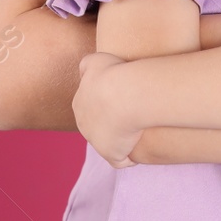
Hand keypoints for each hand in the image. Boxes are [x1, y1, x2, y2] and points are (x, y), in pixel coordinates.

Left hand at [72, 52, 139, 167]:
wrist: (124, 96)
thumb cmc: (113, 74)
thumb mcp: (96, 60)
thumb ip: (87, 65)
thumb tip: (87, 71)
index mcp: (80, 104)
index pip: (92, 108)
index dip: (108, 105)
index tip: (124, 98)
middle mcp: (84, 126)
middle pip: (99, 127)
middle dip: (113, 124)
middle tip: (133, 114)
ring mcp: (97, 143)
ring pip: (110, 143)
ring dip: (122, 140)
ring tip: (140, 130)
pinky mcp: (112, 155)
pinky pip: (122, 161)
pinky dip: (130, 157)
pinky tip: (141, 146)